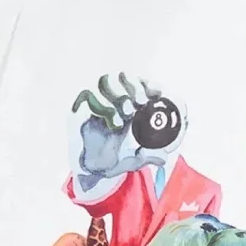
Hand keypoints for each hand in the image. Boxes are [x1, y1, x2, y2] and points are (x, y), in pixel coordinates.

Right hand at [72, 73, 186, 192]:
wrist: (91, 169)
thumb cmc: (113, 159)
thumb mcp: (133, 160)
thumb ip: (147, 157)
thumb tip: (163, 158)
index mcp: (129, 107)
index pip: (137, 84)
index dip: (147, 83)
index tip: (157, 92)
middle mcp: (113, 100)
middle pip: (122, 77)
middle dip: (134, 86)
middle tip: (141, 102)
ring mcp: (97, 103)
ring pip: (105, 81)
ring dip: (119, 94)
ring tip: (128, 113)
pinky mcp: (82, 109)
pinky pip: (88, 95)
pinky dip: (102, 105)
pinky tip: (114, 122)